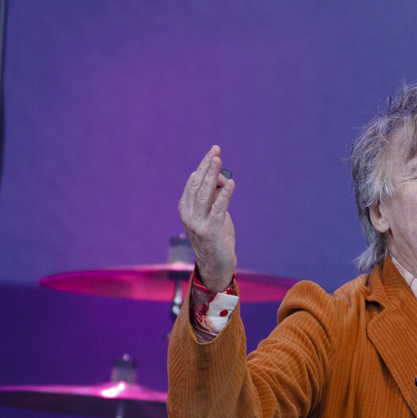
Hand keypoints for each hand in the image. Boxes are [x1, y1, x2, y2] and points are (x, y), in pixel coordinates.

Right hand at [178, 145, 236, 291]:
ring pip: (204, 194)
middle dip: (207, 166)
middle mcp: (188, 214)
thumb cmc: (216, 239)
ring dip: (212, 175)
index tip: (214, 151)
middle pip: (197, 184)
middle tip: (216, 150)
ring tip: (219, 161)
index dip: (204, 166)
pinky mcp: (210, 232)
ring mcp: (197, 224)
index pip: (193, 181)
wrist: (216, 267)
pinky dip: (224, 195)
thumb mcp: (215, 214)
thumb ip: (215, 197)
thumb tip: (222, 179)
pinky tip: (231, 184)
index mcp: (185, 207)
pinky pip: (217, 209)